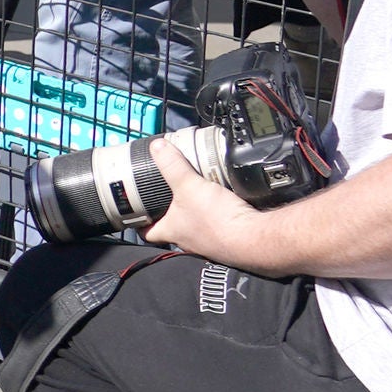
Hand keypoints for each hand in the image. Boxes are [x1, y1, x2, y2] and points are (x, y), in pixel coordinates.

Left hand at [140, 128, 263, 264]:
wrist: (254, 238)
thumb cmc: (217, 219)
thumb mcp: (189, 185)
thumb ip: (173, 165)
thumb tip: (157, 147)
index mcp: (172, 231)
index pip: (147, 232)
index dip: (141, 223)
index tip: (137, 213)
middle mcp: (188, 242)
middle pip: (172, 228)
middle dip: (170, 213)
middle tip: (169, 197)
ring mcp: (209, 244)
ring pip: (196, 228)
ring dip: (195, 214)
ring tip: (197, 195)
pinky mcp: (229, 242)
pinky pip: (219, 228)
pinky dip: (218, 216)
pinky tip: (223, 203)